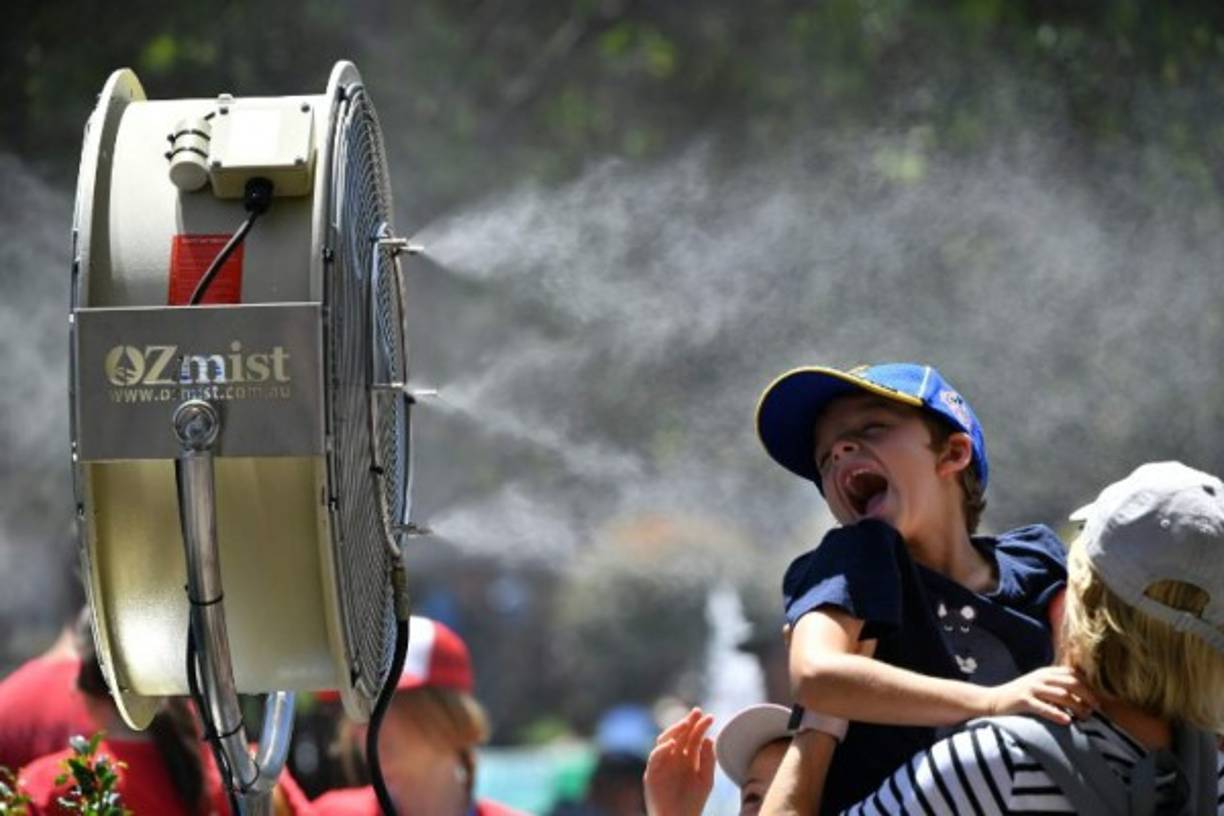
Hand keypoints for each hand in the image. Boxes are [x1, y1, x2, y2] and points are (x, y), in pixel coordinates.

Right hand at [643, 707, 714, 815]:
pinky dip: (662, 749)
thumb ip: (707, 760)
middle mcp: (674, 758)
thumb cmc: (692, 803)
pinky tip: (673, 743)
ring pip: (665, 741)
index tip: (710, 717)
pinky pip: (654, 757)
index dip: (700, 726)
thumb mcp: (705, 780)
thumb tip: (708, 739)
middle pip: (679, 735)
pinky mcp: (652, 774)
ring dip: (674, 731)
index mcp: (687, 759)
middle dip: (687, 723)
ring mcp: (662, 765)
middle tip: (696, 712)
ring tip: (685, 724)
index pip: (693, 738)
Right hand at [982, 666, 1099, 724]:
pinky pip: (1043, 707)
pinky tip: (1067, 721)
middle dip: (1087, 695)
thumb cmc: (1020, 696)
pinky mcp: (1023, 700)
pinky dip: (1057, 714)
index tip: (1097, 698)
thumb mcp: (1039, 685)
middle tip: (1096, 708)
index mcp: (1046, 672)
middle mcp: (1040, 677)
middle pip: (1071, 682)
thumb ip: (1057, 686)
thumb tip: (1082, 696)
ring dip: (1077, 706)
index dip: (1088, 685)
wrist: (993, 700)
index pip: (1073, 673)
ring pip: (1061, 695)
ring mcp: (1031, 688)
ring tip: (1086, 717)